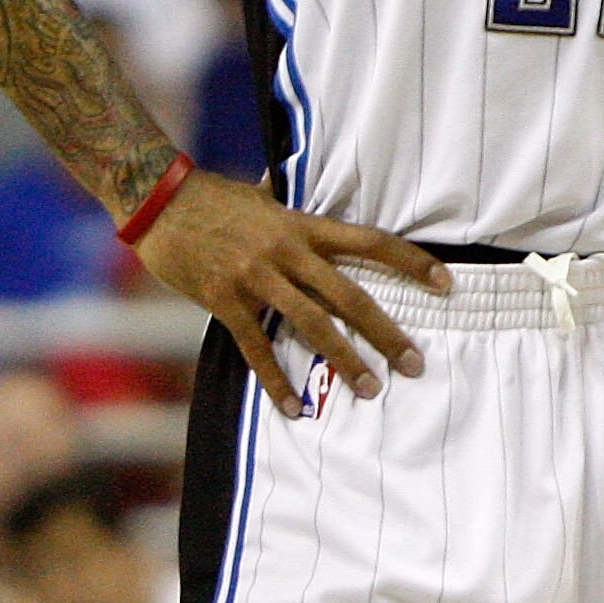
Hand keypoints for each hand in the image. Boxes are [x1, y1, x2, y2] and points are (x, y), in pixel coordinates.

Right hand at [131, 170, 445, 413]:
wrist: (157, 199)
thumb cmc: (210, 196)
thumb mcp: (260, 196)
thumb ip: (286, 207)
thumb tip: (300, 194)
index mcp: (300, 225)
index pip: (369, 242)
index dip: (411, 262)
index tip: (445, 284)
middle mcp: (285, 252)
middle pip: (350, 296)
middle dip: (387, 333)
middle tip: (415, 364)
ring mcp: (255, 277)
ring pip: (312, 325)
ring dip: (344, 360)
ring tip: (370, 389)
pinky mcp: (224, 299)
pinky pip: (257, 347)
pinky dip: (276, 381)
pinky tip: (294, 408)